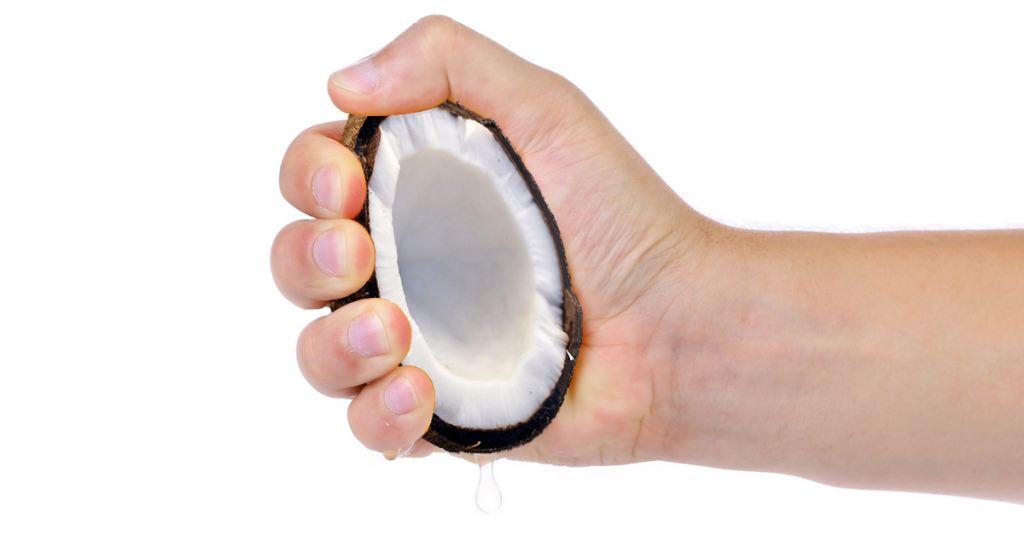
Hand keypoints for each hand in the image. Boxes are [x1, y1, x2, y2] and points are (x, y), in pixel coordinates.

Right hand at [271, 16, 712, 464]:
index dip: (309, 176)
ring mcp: (417, 343)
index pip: (315, 176)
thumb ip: (446, 63)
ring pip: (318, 350)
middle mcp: (405, 266)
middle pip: (298, 263)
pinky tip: (419, 393)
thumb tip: (342, 83)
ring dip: (334, 344)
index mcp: (416, 191)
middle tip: (359, 257)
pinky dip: (378, 414)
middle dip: (308, 259)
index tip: (347, 184)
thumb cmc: (621, 217)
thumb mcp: (544, 109)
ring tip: (393, 334)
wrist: (676, 327)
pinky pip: (370, 424)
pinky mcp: (438, 412)